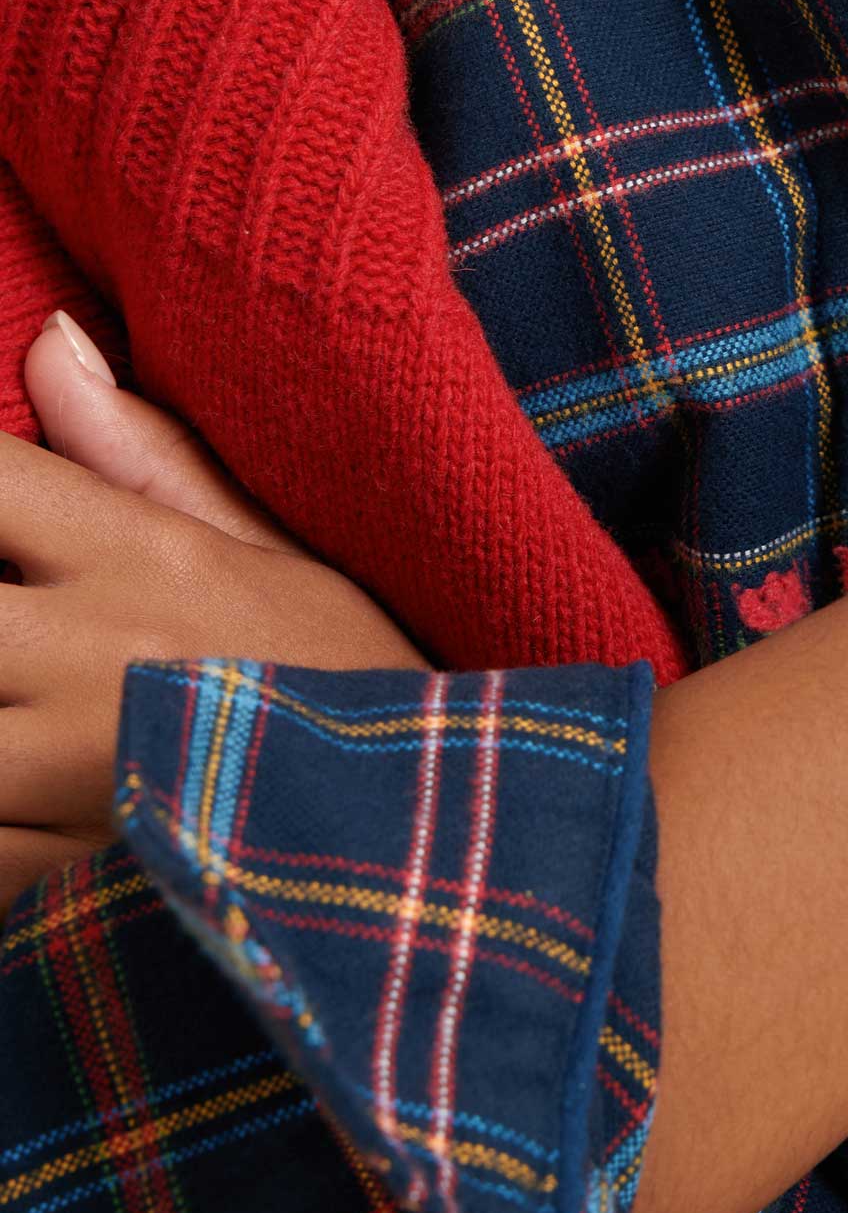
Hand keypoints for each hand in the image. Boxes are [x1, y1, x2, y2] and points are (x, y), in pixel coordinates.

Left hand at [0, 310, 426, 908]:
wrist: (440, 839)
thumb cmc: (360, 682)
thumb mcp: (278, 551)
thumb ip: (143, 455)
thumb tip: (49, 338)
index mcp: (140, 554)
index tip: (10, 526)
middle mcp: (93, 651)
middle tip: (21, 630)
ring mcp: (75, 766)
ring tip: (30, 712)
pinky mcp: (70, 874)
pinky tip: (40, 802)